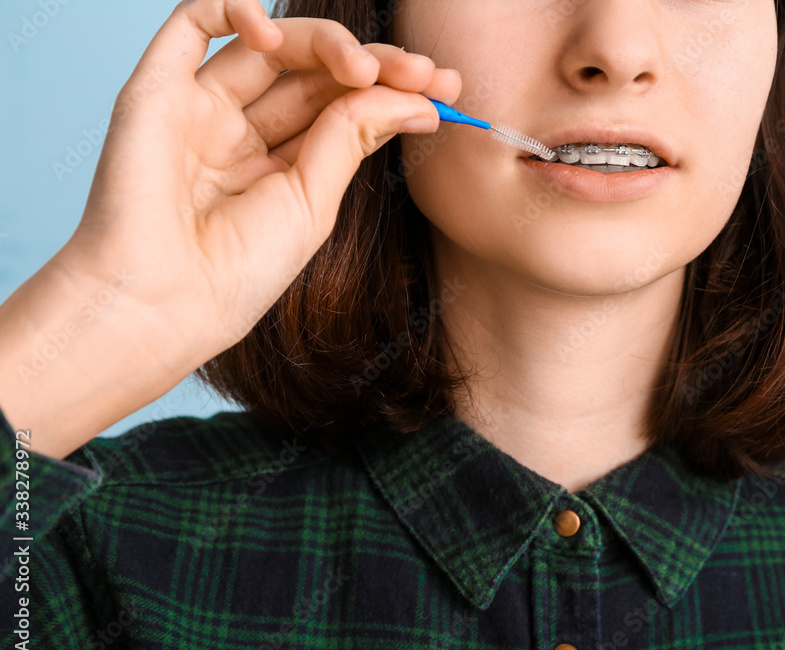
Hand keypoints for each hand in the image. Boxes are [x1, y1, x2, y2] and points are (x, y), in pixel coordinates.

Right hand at [60, 0, 460, 370]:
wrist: (163, 303)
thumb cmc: (236, 272)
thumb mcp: (314, 202)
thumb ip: (352, 137)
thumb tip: (415, 97)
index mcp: (280, 166)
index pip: (343, 108)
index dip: (393, 91)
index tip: (445, 92)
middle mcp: (242, 132)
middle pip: (314, 74)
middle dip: (374, 65)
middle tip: (424, 72)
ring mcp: (200, 109)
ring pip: (269, 45)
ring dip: (324, 42)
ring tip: (364, 66)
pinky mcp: (156, 91)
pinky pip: (190, 24)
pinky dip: (234, 10)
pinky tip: (272, 32)